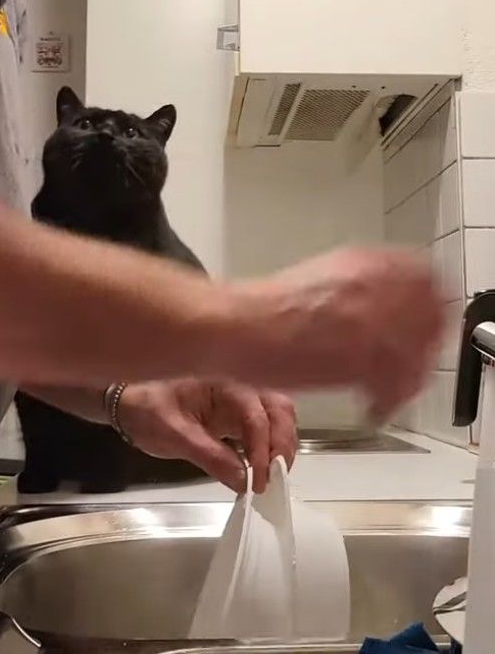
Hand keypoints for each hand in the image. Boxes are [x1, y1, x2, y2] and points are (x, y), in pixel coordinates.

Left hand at [118, 379, 297, 492]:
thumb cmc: (147, 409)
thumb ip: (209, 455)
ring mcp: (239, 397)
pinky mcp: (235, 412)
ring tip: (272, 475)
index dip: (262, 449)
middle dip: (282, 444)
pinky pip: (263, 424)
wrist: (128, 401)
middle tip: (274, 479)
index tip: (258, 482)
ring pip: (277, 415)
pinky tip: (262, 467)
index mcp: (223, 382)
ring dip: (281, 444)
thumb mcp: (173, 434)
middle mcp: (238, 384)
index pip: (256, 414)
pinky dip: (269, 445)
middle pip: (279, 409)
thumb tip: (242, 480)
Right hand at [230, 247, 444, 422]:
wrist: (236, 326)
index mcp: (363, 262)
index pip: (426, 277)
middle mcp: (371, 287)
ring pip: (418, 353)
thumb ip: (363, 287)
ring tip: (390, 392)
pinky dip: (388, 402)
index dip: (433, 305)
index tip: (429, 325)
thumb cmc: (268, 308)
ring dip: (410, 378)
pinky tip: (372, 407)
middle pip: (432, 316)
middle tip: (414, 366)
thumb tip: (392, 306)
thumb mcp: (325, 278)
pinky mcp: (355, 359)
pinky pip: (394, 385)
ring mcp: (366, 321)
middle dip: (427, 345)